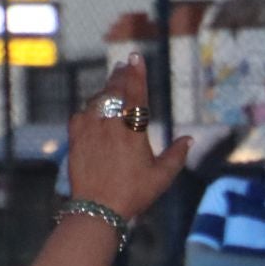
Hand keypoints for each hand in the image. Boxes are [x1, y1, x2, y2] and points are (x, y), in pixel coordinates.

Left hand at [66, 55, 191, 220]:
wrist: (97, 208)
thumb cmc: (134, 193)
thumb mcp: (162, 177)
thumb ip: (176, 155)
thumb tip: (189, 139)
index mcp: (133, 131)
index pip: (135, 94)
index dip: (136, 74)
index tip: (135, 57)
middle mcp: (109, 126)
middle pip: (114, 92)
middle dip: (120, 76)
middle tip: (123, 64)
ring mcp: (90, 131)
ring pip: (96, 101)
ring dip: (105, 90)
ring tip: (111, 85)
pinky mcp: (75, 139)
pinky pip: (81, 115)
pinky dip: (89, 109)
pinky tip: (93, 109)